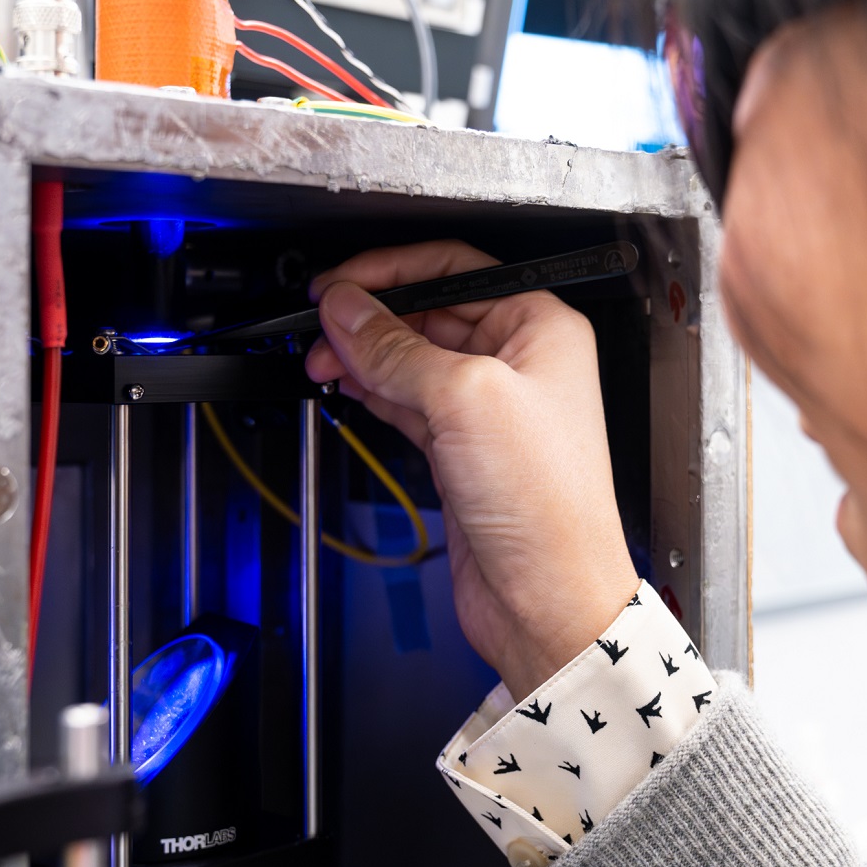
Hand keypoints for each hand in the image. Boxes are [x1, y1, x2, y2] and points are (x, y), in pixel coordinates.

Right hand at [304, 241, 638, 698]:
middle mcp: (518, 362)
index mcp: (540, 327)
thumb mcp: (464, 400)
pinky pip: (408, 402)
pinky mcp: (462, 451)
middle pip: (428, 313)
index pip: (455, 270)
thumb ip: (397, 349)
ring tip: (321, 356)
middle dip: (370, 316)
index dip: (392, 270)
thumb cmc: (546, 505)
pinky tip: (345, 383)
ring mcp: (488, 408)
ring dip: (364, 355)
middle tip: (320, 324)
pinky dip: (373, 391)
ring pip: (411, 359)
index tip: (340, 282)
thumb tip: (348, 309)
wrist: (547, 597)